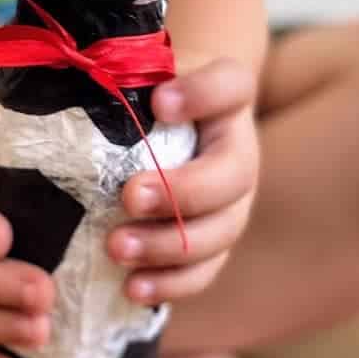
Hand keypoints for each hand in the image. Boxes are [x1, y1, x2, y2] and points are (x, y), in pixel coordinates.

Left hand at [109, 58, 259, 303]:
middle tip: (128, 197)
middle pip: (228, 180)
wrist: (171, 116)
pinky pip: (203, 272)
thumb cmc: (154, 91)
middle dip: (178, 194)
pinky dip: (169, 284)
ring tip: (117, 248)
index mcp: (229, 98)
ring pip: (217, 234)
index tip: (160, 102)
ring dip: (167, 247)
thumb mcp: (148, 69)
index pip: (229, 86)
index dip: (199, 95)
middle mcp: (241, 153)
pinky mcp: (213, 243)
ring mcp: (234, 204)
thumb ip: (137, 74)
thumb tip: (135, 99)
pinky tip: (132, 288)